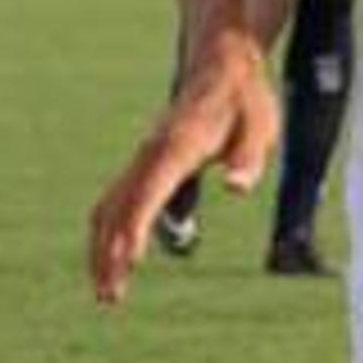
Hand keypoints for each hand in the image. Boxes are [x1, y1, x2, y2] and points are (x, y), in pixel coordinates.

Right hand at [85, 51, 277, 306]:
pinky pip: (116, 201)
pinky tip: (114, 259)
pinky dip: (108, 232)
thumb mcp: (260, 126)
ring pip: (109, 207)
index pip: (149, 191)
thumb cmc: (245, 100)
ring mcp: (143, 158)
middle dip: (109, 253)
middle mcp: (151, 153)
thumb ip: (247, 157)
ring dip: (102, 248)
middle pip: (118, 207)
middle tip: (111, 298)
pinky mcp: (145, 164)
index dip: (136, 227)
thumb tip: (236, 188)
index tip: (130, 262)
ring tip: (107, 291)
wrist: (222, 65)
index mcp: (177, 146)